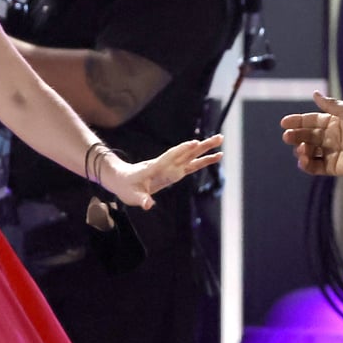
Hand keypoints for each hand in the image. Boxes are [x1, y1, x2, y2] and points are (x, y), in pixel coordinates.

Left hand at [103, 135, 223, 209]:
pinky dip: (202, 161)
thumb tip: (148, 205)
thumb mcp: (132, 196)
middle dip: (201, 146)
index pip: (170, 157)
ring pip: (191, 156)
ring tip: (220, 141)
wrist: (123, 180)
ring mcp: (171, 167)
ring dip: (205, 149)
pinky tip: (214, 157)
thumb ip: (141, 199)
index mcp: (155, 167)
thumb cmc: (126, 187)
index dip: (182, 150)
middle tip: (218, 137)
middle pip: (186, 152)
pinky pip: (191, 165)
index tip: (194, 143)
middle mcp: (166, 164)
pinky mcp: (174, 172)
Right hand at [280, 92, 342, 182]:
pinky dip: (307, 164)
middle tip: (287, 137)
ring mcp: (332, 152)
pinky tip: (303, 160)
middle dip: (296, 136)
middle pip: (308, 136)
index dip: (298, 121)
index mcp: (336, 121)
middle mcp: (332, 136)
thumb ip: (330, 104)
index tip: (284, 123)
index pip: (312, 120)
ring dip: (301, 150)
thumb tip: (315, 94)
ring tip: (301, 149)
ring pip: (310, 151)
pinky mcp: (333, 167)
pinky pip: (315, 166)